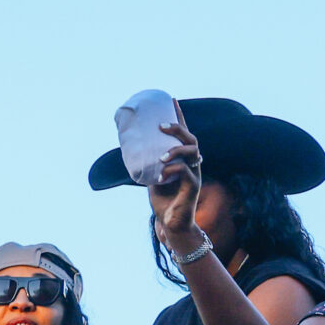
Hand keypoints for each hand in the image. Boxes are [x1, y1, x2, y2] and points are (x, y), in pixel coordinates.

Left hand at [149, 101, 205, 255]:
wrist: (172, 225)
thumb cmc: (163, 201)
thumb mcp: (152, 177)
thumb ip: (148, 163)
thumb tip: (129, 148)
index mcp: (183, 160)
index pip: (183, 134)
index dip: (179, 117)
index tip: (171, 100)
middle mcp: (192, 164)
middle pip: (191, 139)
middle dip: (178, 129)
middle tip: (162, 126)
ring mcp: (195, 175)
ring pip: (193, 152)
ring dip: (175, 150)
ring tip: (161, 157)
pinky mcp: (194, 187)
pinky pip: (187, 172)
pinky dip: (172, 171)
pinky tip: (160, 177)